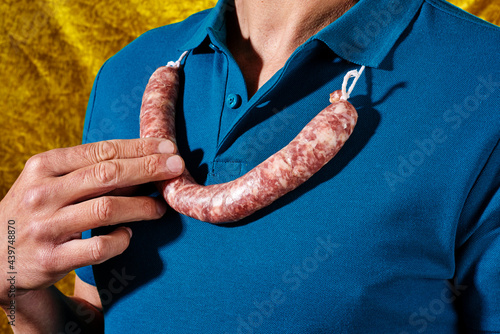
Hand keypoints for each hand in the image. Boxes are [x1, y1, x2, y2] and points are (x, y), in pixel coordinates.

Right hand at [0, 138, 183, 305]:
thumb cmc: (36, 210)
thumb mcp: (51, 182)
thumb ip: (89, 172)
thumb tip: (143, 163)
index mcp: (44, 166)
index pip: (101, 150)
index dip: (139, 148)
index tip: (167, 147)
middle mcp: (43, 193)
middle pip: (108, 174)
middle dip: (149, 168)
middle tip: (177, 167)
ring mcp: (46, 227)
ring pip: (107, 209)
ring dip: (142, 206)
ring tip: (160, 207)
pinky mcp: (51, 259)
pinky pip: (98, 247)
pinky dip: (120, 240)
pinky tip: (128, 235)